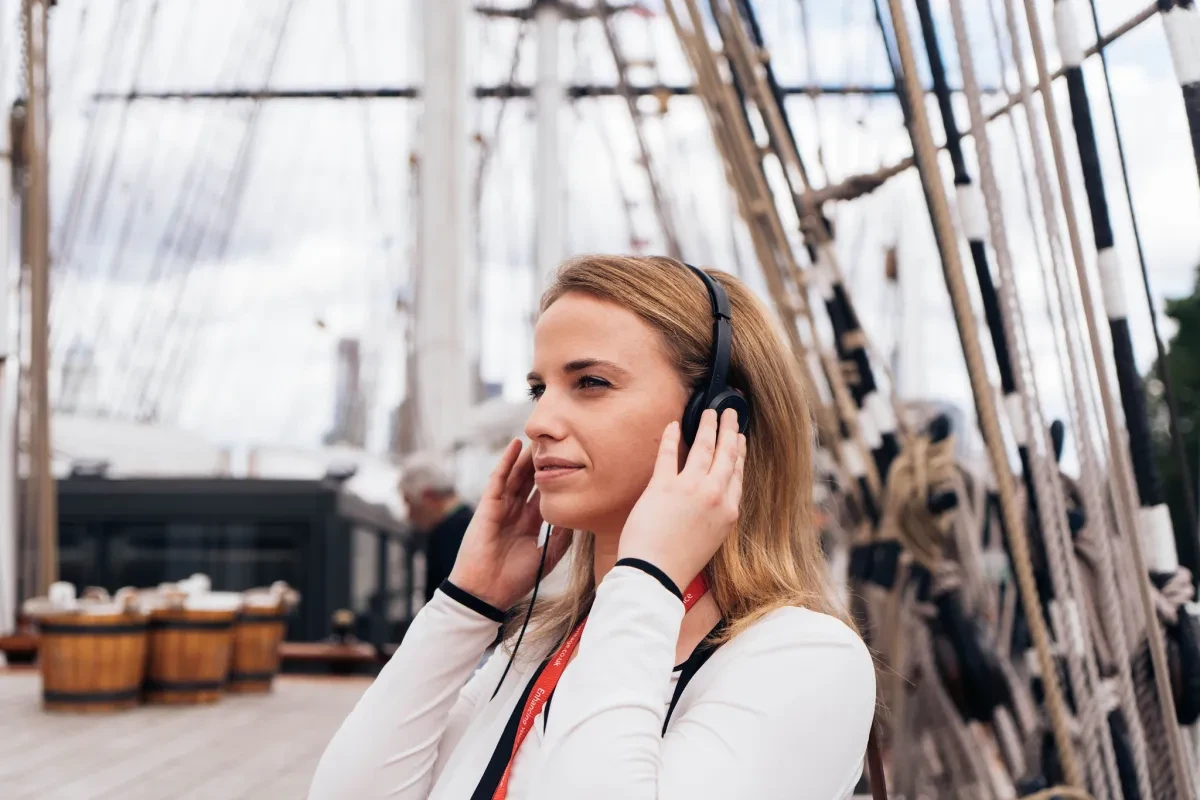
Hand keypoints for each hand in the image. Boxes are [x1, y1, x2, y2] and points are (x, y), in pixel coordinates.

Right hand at [448, 439, 573, 609]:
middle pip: (530, 481)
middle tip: (556, 443)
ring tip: (538, 438)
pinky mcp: (488, 506)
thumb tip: (578, 518)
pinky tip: (515, 446)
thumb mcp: (546, 557)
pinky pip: (498, 479)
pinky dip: (506, 461)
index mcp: (529, 525)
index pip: (544, 496)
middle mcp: (516, 513)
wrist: (487, 592)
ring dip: (525, 457)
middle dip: (541, 463)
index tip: (572, 464)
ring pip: (515, 475)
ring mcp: (501, 508)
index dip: (555, 480)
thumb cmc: (514, 580)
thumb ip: (561, 538)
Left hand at [617, 408, 746, 594]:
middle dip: (729, 430)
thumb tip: (714, 495)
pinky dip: (672, 437)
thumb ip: (717, 514)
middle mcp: (714, 496)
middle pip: (726, 455)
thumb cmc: (680, 562)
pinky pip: (669, 454)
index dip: (739, 453)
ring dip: (708, 426)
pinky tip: (674, 425)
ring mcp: (690, 488)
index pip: (737, 473)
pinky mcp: (663, 486)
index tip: (739, 439)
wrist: (656, 574)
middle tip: (731, 413)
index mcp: (729, 511)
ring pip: (703, 448)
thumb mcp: (712, 538)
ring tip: (710, 413)